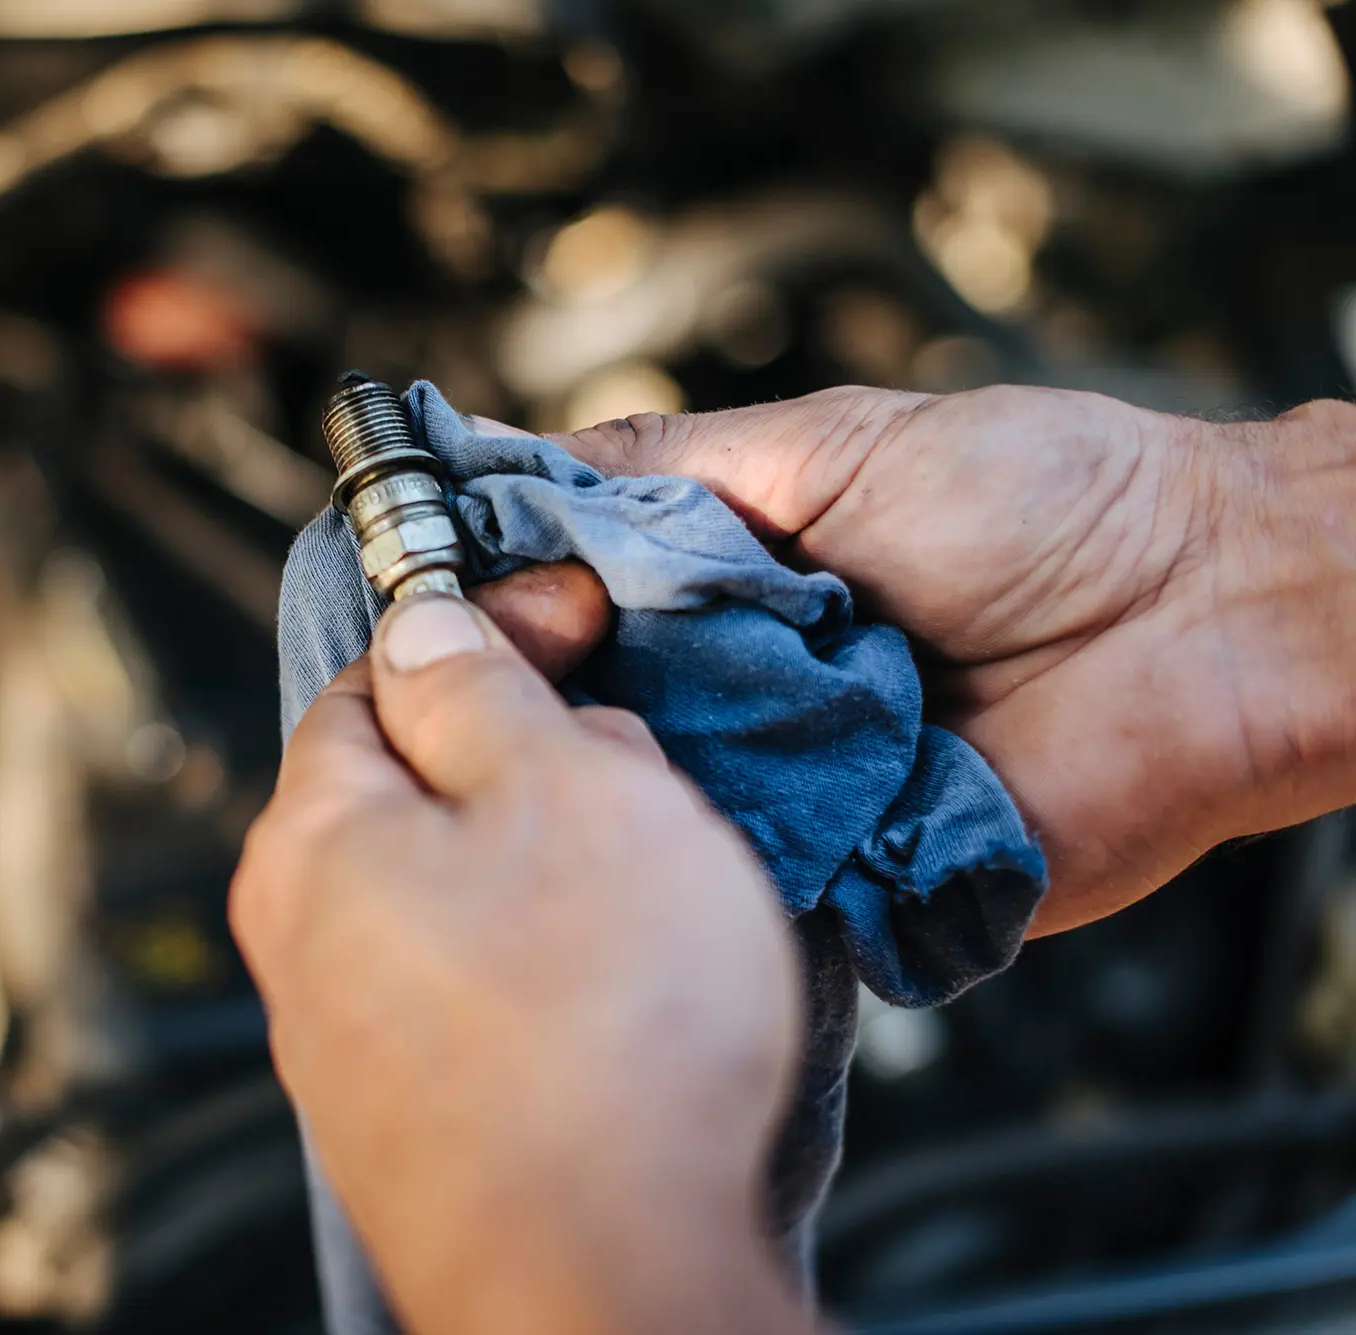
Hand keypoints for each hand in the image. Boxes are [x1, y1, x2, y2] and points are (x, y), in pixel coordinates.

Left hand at [231, 591, 809, 1334]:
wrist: (611, 1282)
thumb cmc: (597, 1035)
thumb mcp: (561, 789)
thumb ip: (481, 689)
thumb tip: (431, 626)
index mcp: (312, 843)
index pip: (371, 681)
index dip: (481, 629)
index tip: (574, 618)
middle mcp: (306, 946)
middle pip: (422, 790)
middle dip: (535, 759)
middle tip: (637, 772)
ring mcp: (358, 1046)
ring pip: (467, 895)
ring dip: (562, 865)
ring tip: (655, 892)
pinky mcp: (424, 1120)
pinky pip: (490, 993)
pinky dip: (560, 964)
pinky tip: (632, 993)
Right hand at [514, 388, 1355, 934]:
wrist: (1211, 614)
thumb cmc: (1048, 501)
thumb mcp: (833, 444)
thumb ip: (671, 464)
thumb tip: (508, 466)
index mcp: (730, 588)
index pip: (574, 606)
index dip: (504, 602)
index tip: (431, 591)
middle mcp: (745, 696)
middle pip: (592, 713)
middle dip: (542, 693)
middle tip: (496, 672)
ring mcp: (790, 793)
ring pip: (649, 803)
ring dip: (616, 773)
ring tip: (586, 739)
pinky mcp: (847, 881)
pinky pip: (741, 884)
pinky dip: (703, 858)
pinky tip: (664, 824)